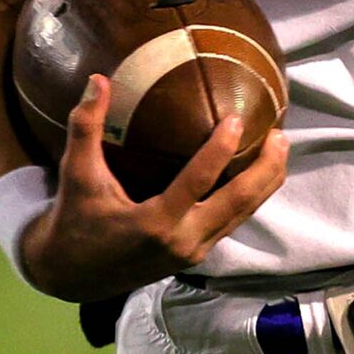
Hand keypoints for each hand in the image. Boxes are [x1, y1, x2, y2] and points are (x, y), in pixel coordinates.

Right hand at [19, 74, 289, 301]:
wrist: (72, 274)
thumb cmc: (75, 219)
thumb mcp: (77, 173)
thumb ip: (87, 126)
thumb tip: (98, 79)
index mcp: (155, 223)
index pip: (199, 182)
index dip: (220, 150)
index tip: (237, 119)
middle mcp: (183, 240)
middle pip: (239, 202)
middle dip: (265, 169)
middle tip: (280, 134)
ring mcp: (193, 251)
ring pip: (243, 215)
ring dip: (265, 183)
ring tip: (279, 148)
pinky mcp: (196, 255)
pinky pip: (233, 222)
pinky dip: (250, 197)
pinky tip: (257, 173)